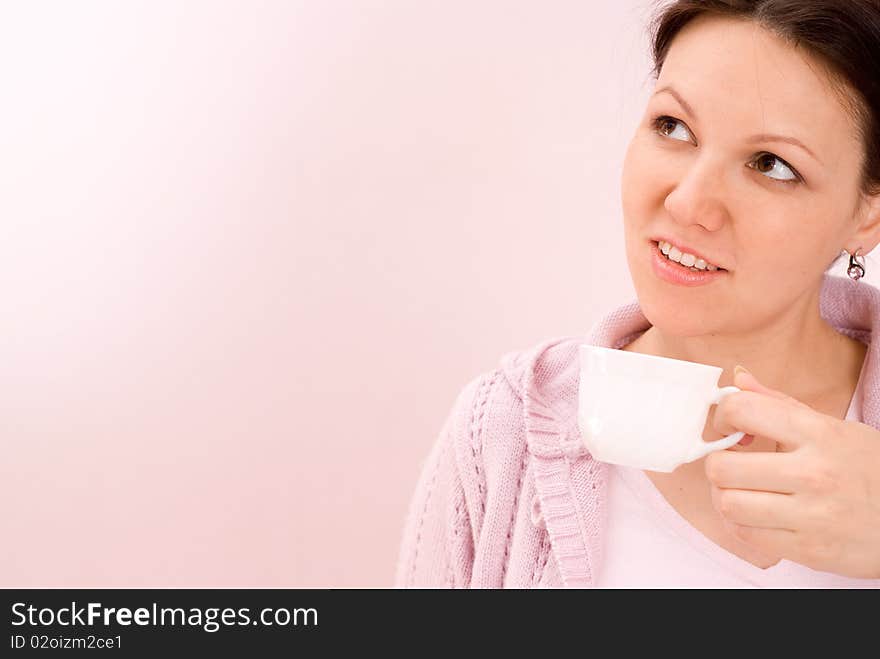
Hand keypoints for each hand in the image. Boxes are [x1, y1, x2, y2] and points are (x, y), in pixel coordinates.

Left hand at [707, 366, 879, 578]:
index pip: (742, 410)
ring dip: (725, 496)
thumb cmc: (868, 469)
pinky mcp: (809, 550)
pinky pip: (746, 535)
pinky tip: (755, 514)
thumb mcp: (833, 428)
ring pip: (728, 504)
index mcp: (817, 433)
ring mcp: (811, 516)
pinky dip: (740, 524)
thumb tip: (738, 379)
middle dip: (718, 462)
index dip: (723, 417)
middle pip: (722, 467)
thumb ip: (779, 404)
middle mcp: (813, 474)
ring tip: (741, 491)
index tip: (731, 428)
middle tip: (732, 464)